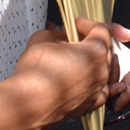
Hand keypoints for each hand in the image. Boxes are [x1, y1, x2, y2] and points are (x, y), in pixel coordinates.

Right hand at [4, 18, 129, 129]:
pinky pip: (101, 90)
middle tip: (74, 40)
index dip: (87, 24)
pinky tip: (90, 80)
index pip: (101, 29)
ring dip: (94, 61)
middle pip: (104, 49)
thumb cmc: (35, 75)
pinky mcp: (89, 104)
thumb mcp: (43, 38)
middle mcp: (101, 70)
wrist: (26, 104)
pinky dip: (97, 83)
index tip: (76, 25)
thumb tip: (59, 33)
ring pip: (104, 69)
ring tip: (79, 58)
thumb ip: (56, 31)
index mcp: (95, 51)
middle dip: (90, 42)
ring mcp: (97, 89)